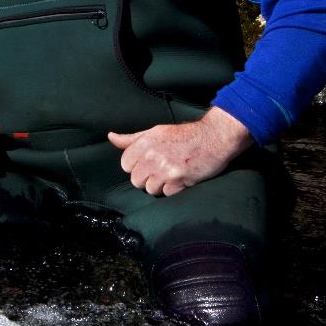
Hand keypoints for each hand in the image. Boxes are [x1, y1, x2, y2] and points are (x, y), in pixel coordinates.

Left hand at [107, 107, 253, 196]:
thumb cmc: (185, 135)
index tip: (146, 164)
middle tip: (159, 171)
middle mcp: (152, 155)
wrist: (215, 137)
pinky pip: (167, 193)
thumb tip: (111, 136)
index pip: (125, 164)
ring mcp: (166, 169)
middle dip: (146, 178)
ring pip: (150, 189)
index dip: (135, 166)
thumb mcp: (156, 131)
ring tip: (170, 175)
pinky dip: (173, 189)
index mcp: (145, 142)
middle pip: (136, 180)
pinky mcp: (180, 180)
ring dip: (159, 185)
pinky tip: (180, 179)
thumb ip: (132, 138)